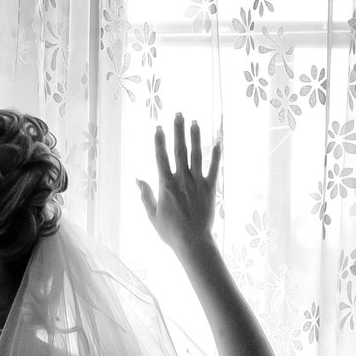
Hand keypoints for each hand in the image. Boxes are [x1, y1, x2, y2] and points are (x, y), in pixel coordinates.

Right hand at [137, 112, 220, 261]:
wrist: (193, 242)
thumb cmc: (170, 232)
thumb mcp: (152, 215)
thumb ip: (145, 195)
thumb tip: (138, 179)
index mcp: (165, 185)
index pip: (161, 157)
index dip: (159, 141)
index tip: (159, 127)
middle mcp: (181, 180)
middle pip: (179, 150)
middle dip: (178, 131)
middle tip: (179, 114)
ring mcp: (197, 183)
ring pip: (196, 155)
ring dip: (195, 137)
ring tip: (194, 122)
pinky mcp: (210, 188)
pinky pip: (213, 168)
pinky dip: (216, 154)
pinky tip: (218, 141)